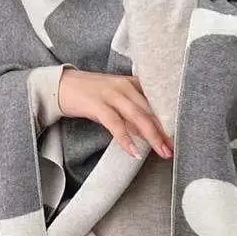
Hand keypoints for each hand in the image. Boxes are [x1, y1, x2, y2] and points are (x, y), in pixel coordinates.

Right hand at [58, 68, 173, 159]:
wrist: (60, 85)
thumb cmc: (89, 94)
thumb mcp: (114, 100)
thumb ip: (131, 113)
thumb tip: (148, 133)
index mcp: (131, 83)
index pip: (155, 102)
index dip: (167, 120)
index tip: (176, 137)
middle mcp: (125, 86)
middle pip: (150, 111)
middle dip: (163, 131)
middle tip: (173, 149)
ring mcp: (111, 94)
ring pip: (137, 116)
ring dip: (151, 136)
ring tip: (161, 152)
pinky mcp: (97, 104)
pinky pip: (115, 123)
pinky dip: (125, 138)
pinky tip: (133, 151)